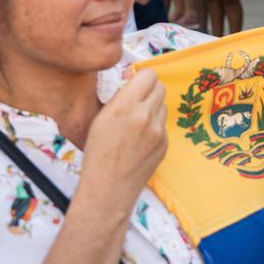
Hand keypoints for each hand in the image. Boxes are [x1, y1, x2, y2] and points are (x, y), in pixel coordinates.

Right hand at [79, 69, 167, 206]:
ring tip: (135, 123)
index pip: (149, 75)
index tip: (134, 84)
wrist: (108, 188)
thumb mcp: (100, 118)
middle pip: (159, 87)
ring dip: (152, 108)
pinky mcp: (165, 144)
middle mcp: (145, 116)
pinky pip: (163, 125)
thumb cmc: (98, 153)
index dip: (141, 78)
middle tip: (136, 101)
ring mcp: (158, 131)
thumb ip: (119, 96)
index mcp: (125, 106)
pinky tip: (140, 139)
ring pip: (162, 105)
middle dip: (148, 91)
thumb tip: (132, 78)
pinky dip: (155, 126)